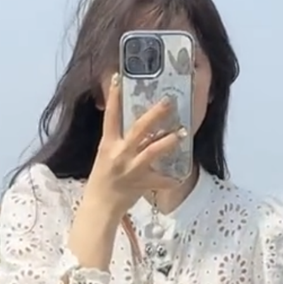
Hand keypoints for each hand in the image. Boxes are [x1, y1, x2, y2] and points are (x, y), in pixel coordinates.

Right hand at [83, 74, 185, 218]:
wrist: (100, 206)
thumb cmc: (103, 179)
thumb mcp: (106, 154)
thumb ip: (118, 139)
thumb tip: (137, 125)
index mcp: (108, 144)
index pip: (110, 116)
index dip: (113, 97)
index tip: (118, 77)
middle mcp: (120, 153)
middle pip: (139, 129)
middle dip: (155, 115)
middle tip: (169, 101)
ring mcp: (131, 169)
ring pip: (153, 151)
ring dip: (169, 141)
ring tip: (182, 133)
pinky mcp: (141, 184)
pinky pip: (161, 180)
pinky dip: (172, 179)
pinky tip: (181, 175)